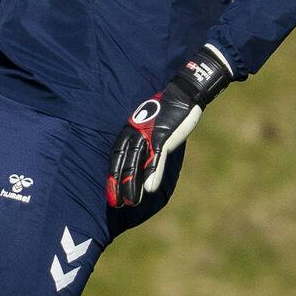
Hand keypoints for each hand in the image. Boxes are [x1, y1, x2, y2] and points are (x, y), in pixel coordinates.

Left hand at [107, 45, 233, 207]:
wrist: (184, 92)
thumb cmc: (169, 110)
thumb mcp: (154, 126)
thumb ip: (147, 143)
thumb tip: (144, 159)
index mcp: (130, 129)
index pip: (117, 155)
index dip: (113, 175)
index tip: (111, 193)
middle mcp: (136, 131)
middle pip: (123, 161)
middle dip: (119, 183)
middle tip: (116, 204)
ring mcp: (149, 133)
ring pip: (137, 161)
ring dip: (133, 183)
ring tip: (132, 201)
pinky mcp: (164, 134)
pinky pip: (156, 157)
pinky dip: (152, 173)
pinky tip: (150, 189)